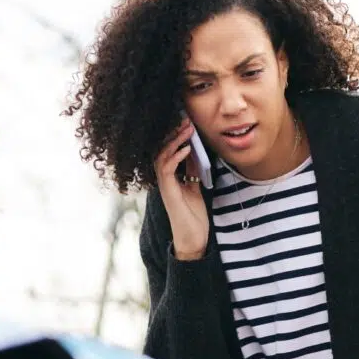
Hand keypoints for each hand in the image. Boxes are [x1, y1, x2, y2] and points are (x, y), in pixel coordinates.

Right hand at [155, 117, 209, 260]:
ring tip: (186, 130)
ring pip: (162, 156)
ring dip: (174, 142)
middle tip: (185, 119)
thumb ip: (193, 170)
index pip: (169, 150)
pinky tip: (186, 150)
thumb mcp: (196, 187)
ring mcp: (165, 185)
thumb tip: (196, 151)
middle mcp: (164, 179)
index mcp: (170, 176)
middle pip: (162, 150)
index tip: (186, 121)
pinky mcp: (168, 193)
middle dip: (173, 134)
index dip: (175, 136)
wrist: (193, 238)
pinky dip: (175, 158)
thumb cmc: (194, 215)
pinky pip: (166, 171)